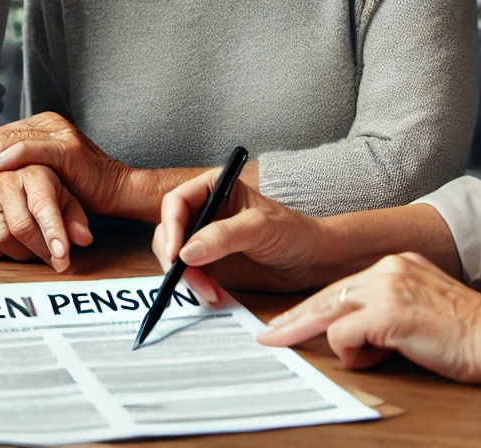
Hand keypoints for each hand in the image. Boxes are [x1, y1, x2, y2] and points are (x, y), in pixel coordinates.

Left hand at [0, 113, 131, 215]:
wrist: (117, 189)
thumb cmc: (81, 187)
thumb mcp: (45, 173)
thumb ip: (22, 166)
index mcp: (41, 124)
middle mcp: (48, 121)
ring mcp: (58, 132)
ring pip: (7, 141)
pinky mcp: (67, 148)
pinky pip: (28, 150)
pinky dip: (5, 161)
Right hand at [0, 165, 92, 270]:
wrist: (19, 180)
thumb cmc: (47, 192)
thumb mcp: (68, 200)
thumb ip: (76, 219)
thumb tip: (84, 239)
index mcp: (34, 172)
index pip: (42, 206)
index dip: (53, 232)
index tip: (62, 256)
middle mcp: (6, 181)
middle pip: (21, 226)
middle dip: (41, 249)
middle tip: (56, 259)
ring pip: (0, 237)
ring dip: (21, 252)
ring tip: (35, 249)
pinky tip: (13, 245)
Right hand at [152, 168, 329, 301]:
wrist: (312, 261)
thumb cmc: (293, 232)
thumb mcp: (259, 228)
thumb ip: (223, 236)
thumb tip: (188, 252)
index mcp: (213, 188)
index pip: (176, 202)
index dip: (170, 226)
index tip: (175, 253)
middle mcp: (205, 211)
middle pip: (169, 231)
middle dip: (174, 256)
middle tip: (186, 276)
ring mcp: (205, 238)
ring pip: (175, 256)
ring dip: (185, 276)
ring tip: (209, 289)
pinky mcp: (210, 263)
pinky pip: (188, 275)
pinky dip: (195, 286)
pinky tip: (214, 293)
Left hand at [258, 253, 480, 384]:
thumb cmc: (465, 334)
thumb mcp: (419, 309)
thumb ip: (386, 310)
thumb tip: (354, 335)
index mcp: (395, 265)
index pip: (341, 287)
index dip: (311, 308)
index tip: (287, 321)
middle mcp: (386, 268)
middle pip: (326, 296)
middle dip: (295, 320)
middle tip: (269, 335)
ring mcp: (386, 287)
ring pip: (331, 315)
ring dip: (346, 345)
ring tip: (379, 352)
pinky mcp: (387, 311)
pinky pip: (345, 337)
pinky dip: (360, 356)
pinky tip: (391, 354)